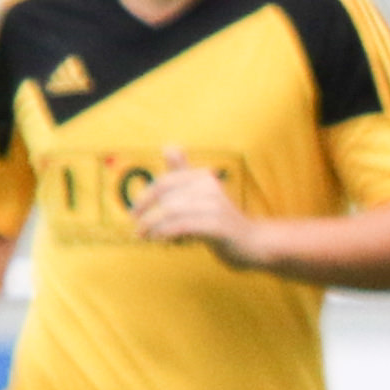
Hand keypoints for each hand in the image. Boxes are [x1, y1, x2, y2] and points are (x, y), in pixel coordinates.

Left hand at [133, 148, 258, 263]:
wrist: (254, 243)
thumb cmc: (221, 220)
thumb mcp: (202, 194)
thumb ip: (184, 171)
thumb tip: (168, 146)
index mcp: (203, 177)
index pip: (165, 182)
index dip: (145, 197)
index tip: (135, 214)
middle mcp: (210, 188)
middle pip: (167, 200)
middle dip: (149, 217)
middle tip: (139, 232)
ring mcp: (216, 207)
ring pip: (172, 213)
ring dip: (154, 228)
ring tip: (147, 239)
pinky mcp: (219, 227)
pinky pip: (183, 227)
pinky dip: (167, 235)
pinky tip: (163, 243)